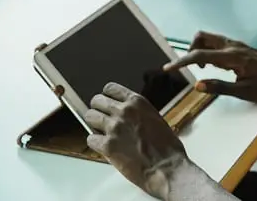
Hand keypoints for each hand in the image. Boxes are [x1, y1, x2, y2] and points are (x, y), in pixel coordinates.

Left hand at [85, 83, 186, 199]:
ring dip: (93, 124)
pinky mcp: (107, 146)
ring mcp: (114, 128)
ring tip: (101, 131)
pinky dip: (95, 143)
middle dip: (97, 109)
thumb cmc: (166, 146)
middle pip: (97, 101)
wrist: (166, 167)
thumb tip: (127, 114)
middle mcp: (124, 111)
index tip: (107, 101)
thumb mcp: (155, 118)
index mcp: (137, 102)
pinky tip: (104, 146)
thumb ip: (138, 112)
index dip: (107, 96)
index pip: (110, 88)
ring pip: (89, 116)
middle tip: (101, 117)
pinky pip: (90, 139)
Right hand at [163, 32, 256, 102]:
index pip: (199, 55)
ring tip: (203, 71)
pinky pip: (219, 43)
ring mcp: (238, 45)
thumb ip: (220, 87)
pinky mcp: (242, 47)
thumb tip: (198, 85)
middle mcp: (233, 46)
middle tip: (189, 68)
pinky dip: (210, 51)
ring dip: (200, 49)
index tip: (167, 69)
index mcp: (232, 57)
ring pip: (210, 38)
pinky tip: (216, 67)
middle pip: (202, 37)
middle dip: (190, 49)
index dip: (181, 62)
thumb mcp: (245, 92)